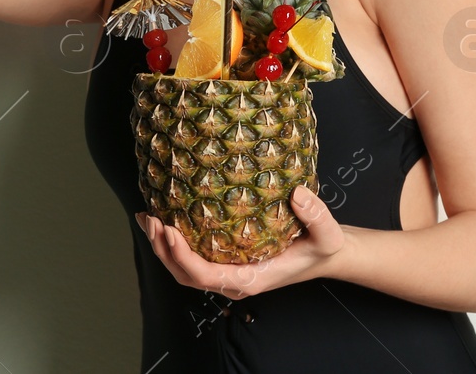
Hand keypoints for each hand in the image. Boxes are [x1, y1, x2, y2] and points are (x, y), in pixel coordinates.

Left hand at [135, 185, 347, 297]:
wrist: (324, 254)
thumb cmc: (322, 247)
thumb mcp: (327, 234)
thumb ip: (316, 216)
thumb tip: (298, 194)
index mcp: (251, 280)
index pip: (206, 277)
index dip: (182, 257)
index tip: (170, 231)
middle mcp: (233, 281)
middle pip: (185, 275)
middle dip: (163, 250)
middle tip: (152, 219)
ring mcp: (228, 272)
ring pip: (184, 269)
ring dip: (163, 246)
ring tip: (148, 218)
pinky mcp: (226, 260)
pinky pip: (193, 257)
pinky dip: (174, 242)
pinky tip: (166, 219)